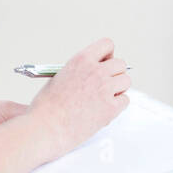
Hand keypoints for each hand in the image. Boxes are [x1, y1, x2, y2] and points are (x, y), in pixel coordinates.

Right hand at [28, 37, 129, 155]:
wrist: (46, 127)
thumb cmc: (47, 107)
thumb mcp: (60, 77)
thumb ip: (80, 71)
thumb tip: (94, 72)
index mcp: (81, 60)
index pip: (107, 45)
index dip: (108, 55)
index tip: (105, 63)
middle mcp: (96, 71)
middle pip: (121, 64)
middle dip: (115, 74)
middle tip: (106, 85)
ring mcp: (105, 89)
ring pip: (126, 81)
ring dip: (119, 89)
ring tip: (105, 98)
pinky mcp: (110, 107)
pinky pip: (125, 100)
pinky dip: (118, 105)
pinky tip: (104, 110)